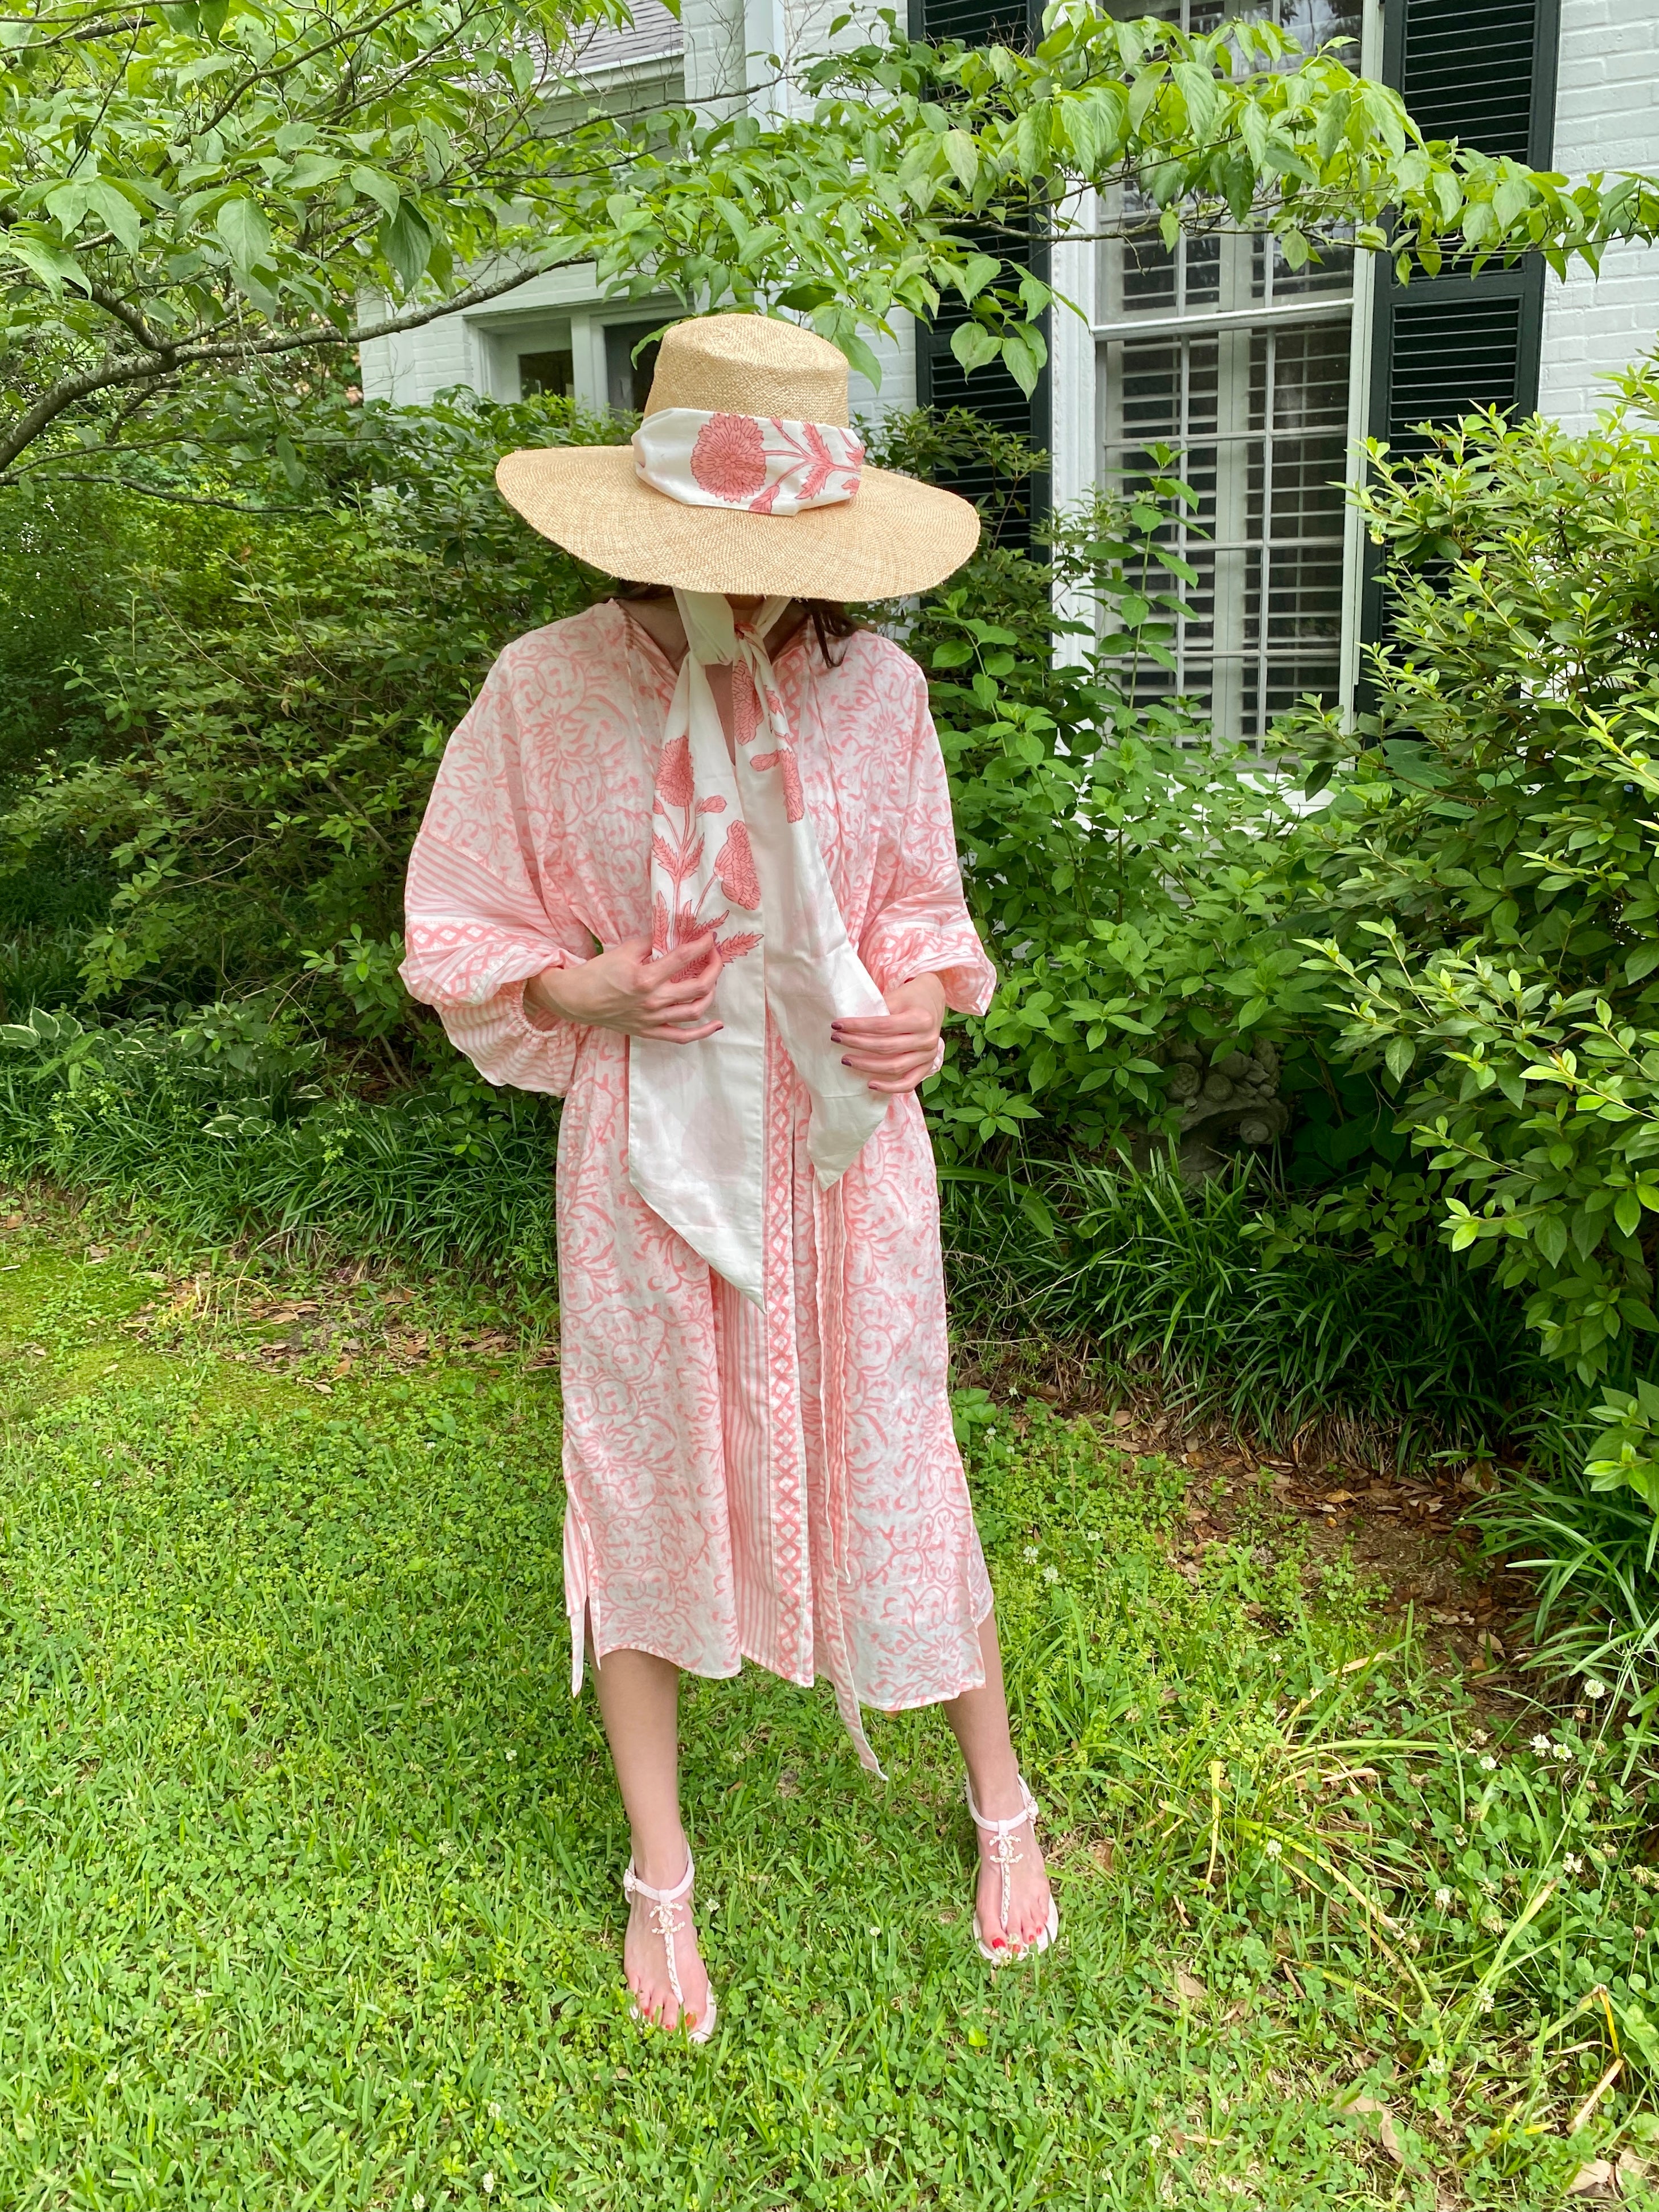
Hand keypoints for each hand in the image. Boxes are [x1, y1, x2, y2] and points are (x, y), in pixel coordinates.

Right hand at [527, 932, 722, 1043]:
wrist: (576, 1000)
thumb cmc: (598, 973)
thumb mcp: (623, 951)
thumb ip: (650, 942)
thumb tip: (671, 935)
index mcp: (646, 978)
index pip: (684, 958)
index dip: (702, 945)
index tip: (709, 938)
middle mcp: (653, 1001)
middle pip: (699, 987)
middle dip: (714, 968)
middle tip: (715, 956)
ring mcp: (653, 1019)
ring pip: (695, 1011)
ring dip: (710, 994)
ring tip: (712, 981)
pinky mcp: (649, 1031)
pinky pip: (682, 1036)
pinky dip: (702, 1032)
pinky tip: (716, 1024)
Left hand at [831, 973, 946, 1095]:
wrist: (932, 1001)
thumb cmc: (910, 998)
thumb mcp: (896, 997)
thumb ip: (878, 1010)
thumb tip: (848, 1025)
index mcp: (921, 1019)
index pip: (883, 1026)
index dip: (858, 1026)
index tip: (837, 1025)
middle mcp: (928, 1039)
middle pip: (886, 1047)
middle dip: (857, 1044)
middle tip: (836, 1039)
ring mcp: (929, 1056)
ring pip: (894, 1067)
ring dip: (867, 1066)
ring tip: (846, 1060)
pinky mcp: (927, 1067)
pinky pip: (908, 1083)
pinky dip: (889, 1087)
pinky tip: (870, 1084)